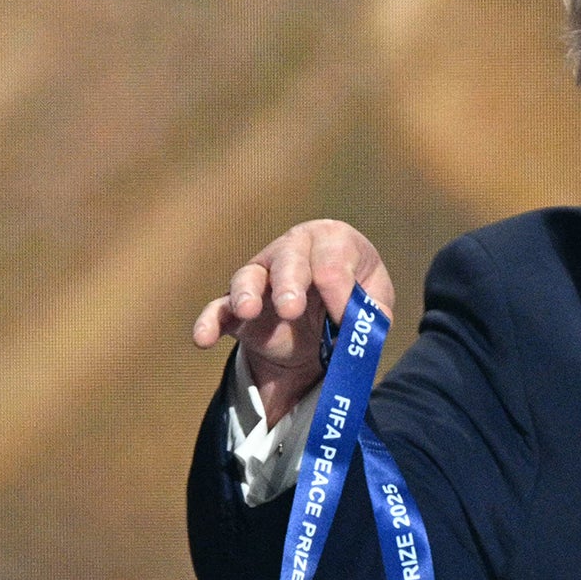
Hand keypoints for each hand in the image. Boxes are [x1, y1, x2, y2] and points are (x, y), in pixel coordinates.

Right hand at [191, 219, 394, 424]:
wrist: (330, 322)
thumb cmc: (357, 301)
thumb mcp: (376, 305)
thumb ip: (370, 312)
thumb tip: (354, 324)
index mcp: (332, 240)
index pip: (333, 258)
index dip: (339, 291)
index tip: (346, 322)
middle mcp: (293, 250)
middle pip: (288, 257)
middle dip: (289, 282)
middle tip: (291, 309)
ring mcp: (263, 277)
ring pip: (248, 276)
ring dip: (246, 293)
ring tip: (248, 311)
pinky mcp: (240, 307)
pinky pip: (219, 310)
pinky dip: (209, 322)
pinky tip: (204, 338)